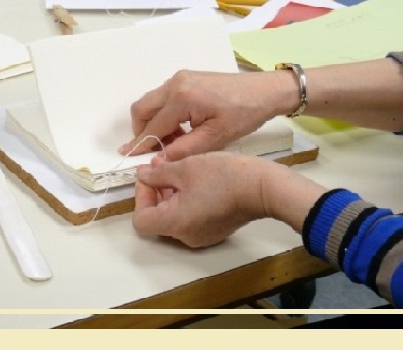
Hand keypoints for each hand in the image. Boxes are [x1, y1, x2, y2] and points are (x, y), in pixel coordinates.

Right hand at [119, 70, 297, 159]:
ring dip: (155, 124)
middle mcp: (176, 83)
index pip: (152, 126)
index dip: (141, 145)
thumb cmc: (245, 113)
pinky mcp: (187, 78)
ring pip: (151, 103)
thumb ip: (184, 149)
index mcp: (182, 97)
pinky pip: (164, 98)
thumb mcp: (215, 138)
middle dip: (142, 131)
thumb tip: (159, 160)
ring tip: (176, 142)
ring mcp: (180, 78)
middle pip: (142, 109)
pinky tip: (183, 129)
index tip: (130, 157)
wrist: (265, 92)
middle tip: (154, 150)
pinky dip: (165, 114)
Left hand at [132, 152, 326, 247]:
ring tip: (179, 168)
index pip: (141, 221)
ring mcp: (202, 236)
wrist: (262, 187)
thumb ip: (157, 174)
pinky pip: (191, 218)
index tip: (149, 177)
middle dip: (156, 190)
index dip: (140, 197)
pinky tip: (196, 179)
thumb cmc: (223, 176)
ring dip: (171, 193)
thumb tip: (143, 175)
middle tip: (161, 166)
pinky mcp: (215, 229)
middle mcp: (186, 236)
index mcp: (174, 224)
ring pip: (175, 217)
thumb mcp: (184, 168)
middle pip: (158, 218)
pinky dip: (187, 200)